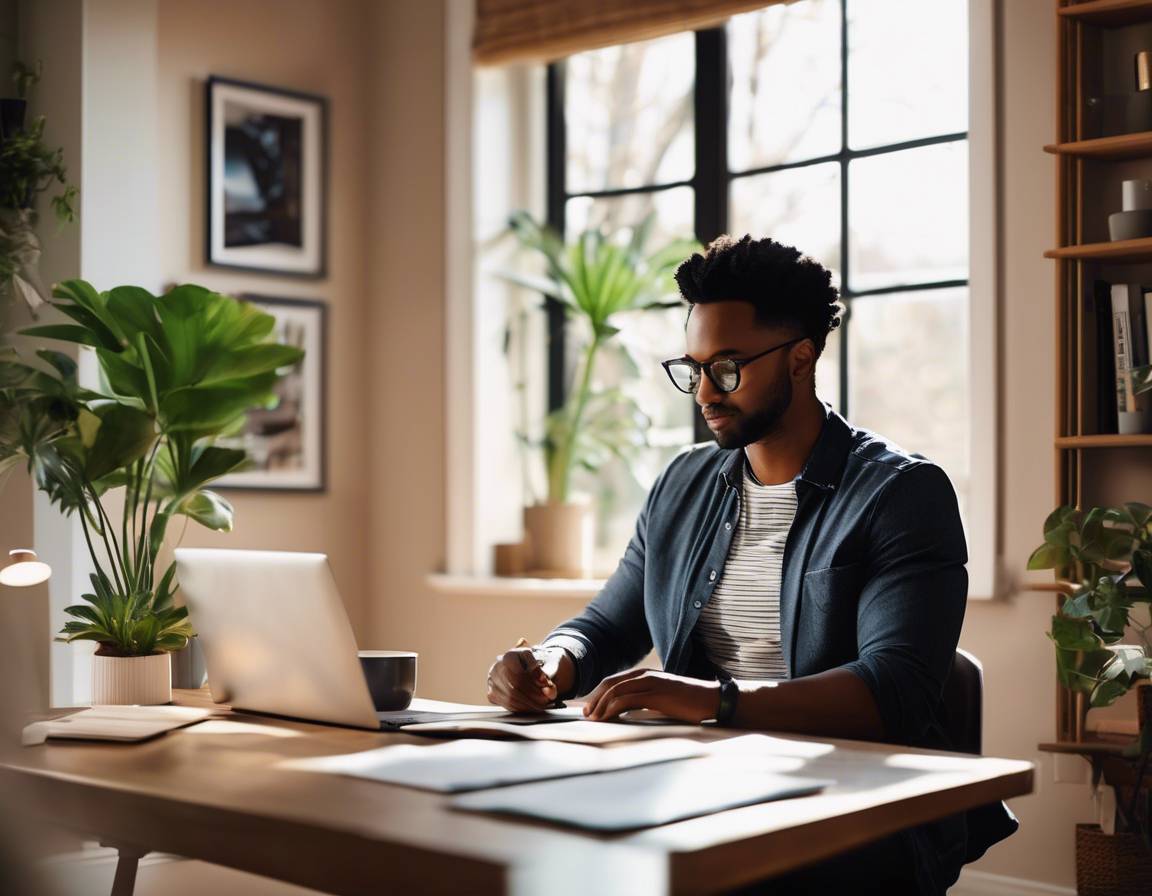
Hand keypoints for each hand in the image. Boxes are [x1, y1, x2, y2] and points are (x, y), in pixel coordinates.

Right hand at [485, 645, 566, 712]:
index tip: (546, 687)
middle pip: (514, 688)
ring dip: (528, 705)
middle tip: (546, 700)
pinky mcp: (491, 694)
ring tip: (541, 704)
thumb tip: (549, 690)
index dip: (534, 684)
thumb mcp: (541, 663)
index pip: (519, 675)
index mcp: (509, 656)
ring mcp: (492, 682)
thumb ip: (546, 676)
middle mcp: (496, 667)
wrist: (520, 666)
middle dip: (532, 697)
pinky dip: (521, 708)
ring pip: (510, 699)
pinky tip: (531, 706)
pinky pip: (507, 705)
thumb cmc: (532, 665)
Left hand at [582, 669, 720, 723]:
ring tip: (592, 718)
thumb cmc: (688, 702)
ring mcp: (650, 683)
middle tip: (585, 715)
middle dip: (594, 699)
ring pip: (615, 690)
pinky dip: (612, 708)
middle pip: (610, 683)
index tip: (589, 708)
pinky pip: (627, 699)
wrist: (712, 699)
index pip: (614, 681)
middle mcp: (645, 675)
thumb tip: (628, 713)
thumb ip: (645, 701)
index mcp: (645, 675)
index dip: (598, 694)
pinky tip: (606, 718)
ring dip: (600, 705)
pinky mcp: (656, 694)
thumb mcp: (662, 699)